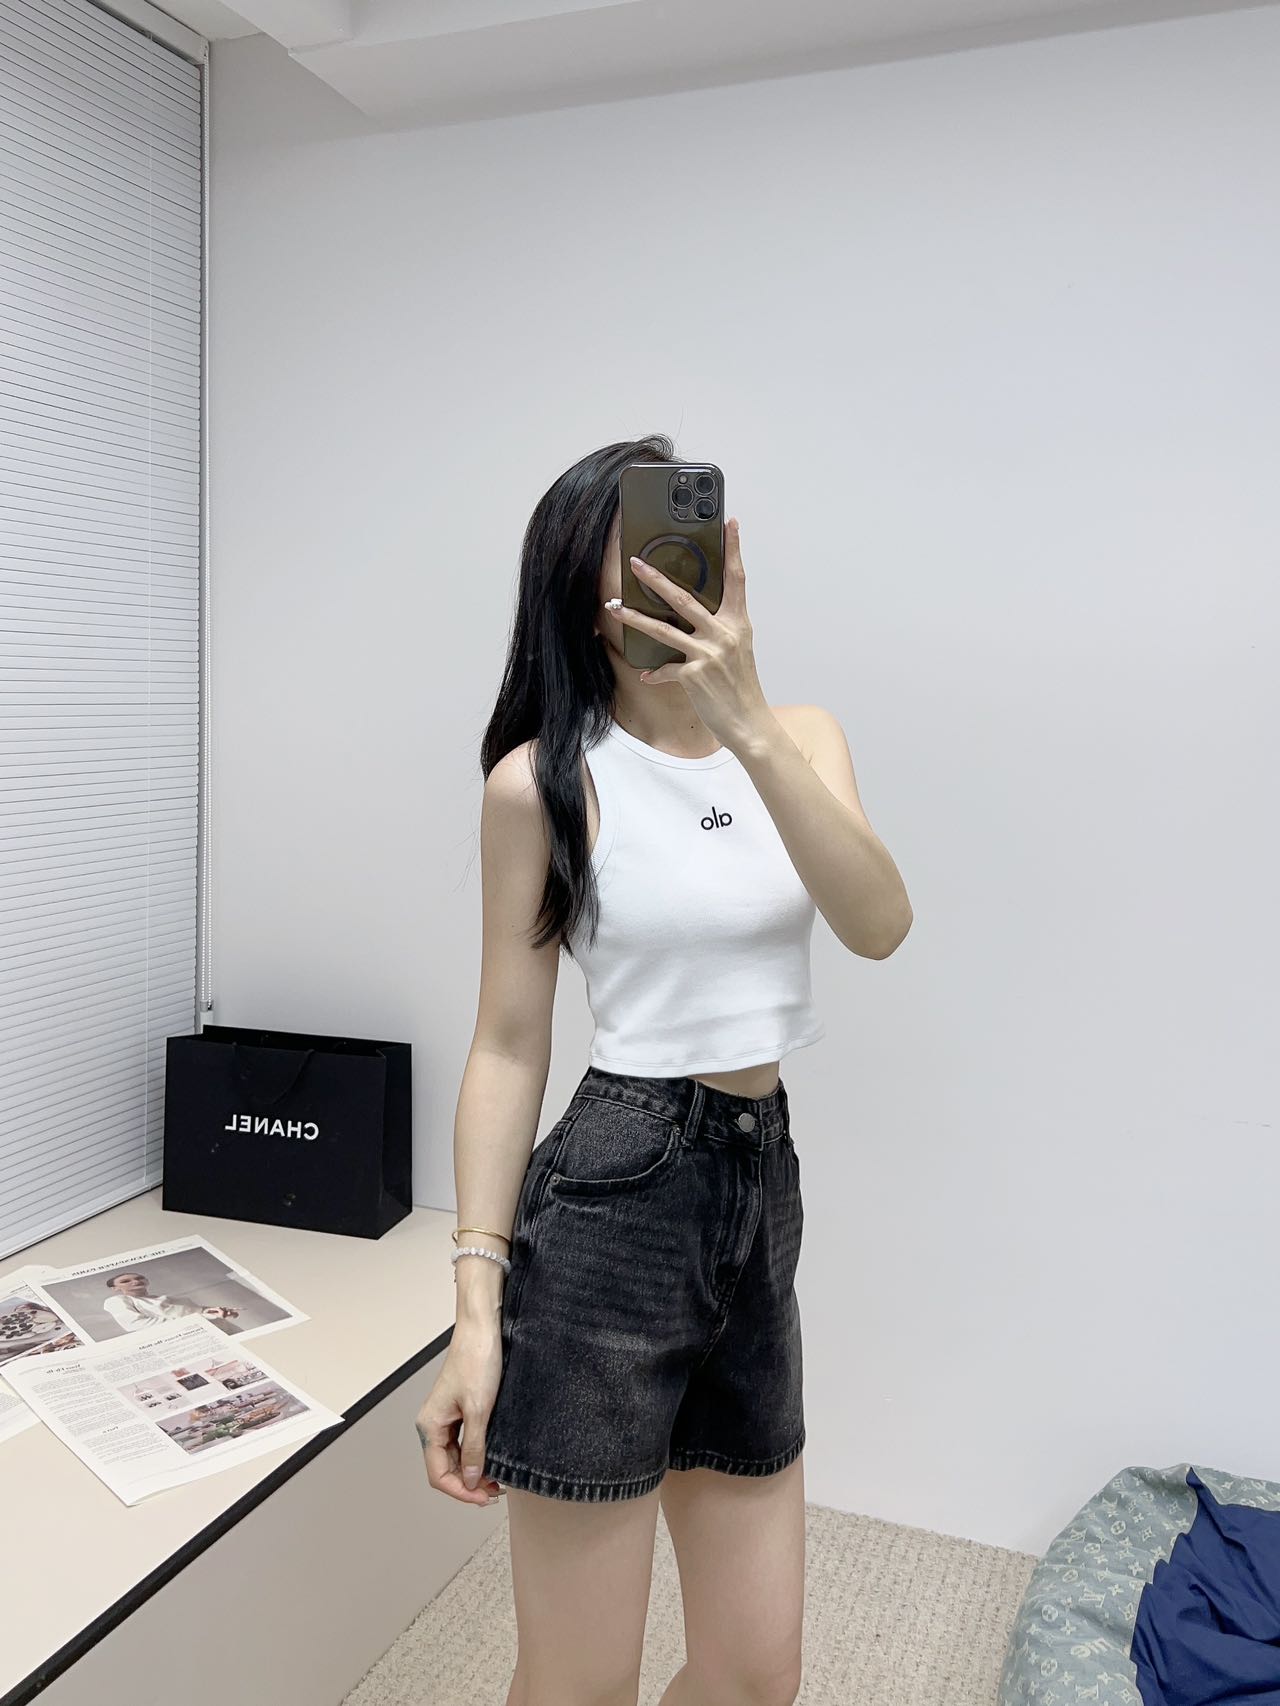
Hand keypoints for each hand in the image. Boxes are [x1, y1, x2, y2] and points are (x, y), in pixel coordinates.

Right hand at [415, 1325, 505, 1504]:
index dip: (461, 1492)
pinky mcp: (459, 1409)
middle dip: (468, 1484)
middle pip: (446, 1468)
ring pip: (455, 1457)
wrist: (482, 1329)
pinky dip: (476, 1454)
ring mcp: (446, 1417)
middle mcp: (433, 1423)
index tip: (483, 1498)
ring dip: (473, 1471)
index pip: (438, 1474)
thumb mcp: (479, 1410)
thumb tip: (471, 1479)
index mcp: (430, 1425)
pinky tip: (492, 1458)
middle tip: (494, 1492)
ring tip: (496, 1479)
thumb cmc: (476, 1360)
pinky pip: (463, 1442)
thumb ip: (474, 1448)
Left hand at [609, 516, 770, 751]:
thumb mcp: (738, 650)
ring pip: (664, 630)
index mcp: (737, 623)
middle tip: (636, 563)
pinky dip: (656, 673)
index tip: (731, 524)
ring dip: (635, 619)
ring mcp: (708, 654)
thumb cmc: (741, 686)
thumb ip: (719, 629)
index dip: (734, 550)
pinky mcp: (695, 676)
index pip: (737, 579)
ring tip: (615, 608)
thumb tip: (694, 616)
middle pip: (684, 598)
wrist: (749, 722)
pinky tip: (647, 675)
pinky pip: (666, 669)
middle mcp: (724, 634)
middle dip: (656, 579)